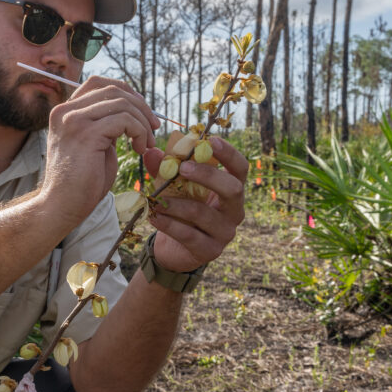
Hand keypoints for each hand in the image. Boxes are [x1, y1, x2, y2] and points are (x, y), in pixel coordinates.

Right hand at [42, 75, 159, 222]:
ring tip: (146, 144)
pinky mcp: (86, 134)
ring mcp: (74, 120)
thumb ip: (105, 125)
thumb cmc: (81, 182)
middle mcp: (66, 111)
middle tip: (153, 128)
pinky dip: (139, 132)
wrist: (61, 207)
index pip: (100, 83)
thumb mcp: (95, 144)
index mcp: (65, 111)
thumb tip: (132, 112)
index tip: (142, 113)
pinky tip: (140, 149)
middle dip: (141, 107)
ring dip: (142, 122)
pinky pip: (124, 120)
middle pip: (114, 90)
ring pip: (122, 103)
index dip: (127, 92)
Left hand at [141, 136, 246, 271]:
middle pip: (232, 189)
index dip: (230, 153)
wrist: (175, 250)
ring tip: (156, 200)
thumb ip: (164, 170)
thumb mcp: (173, 189)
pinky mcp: (210, 251)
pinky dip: (168, 224)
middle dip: (207, 176)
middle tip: (182, 168)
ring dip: (176, 204)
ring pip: (203, 213)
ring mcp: (225, 233)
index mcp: (232, 191)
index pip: (241, 168)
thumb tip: (151, 152)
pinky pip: (188, 235)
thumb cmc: (180, 212)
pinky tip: (153, 217)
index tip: (212, 140)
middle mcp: (234, 211)